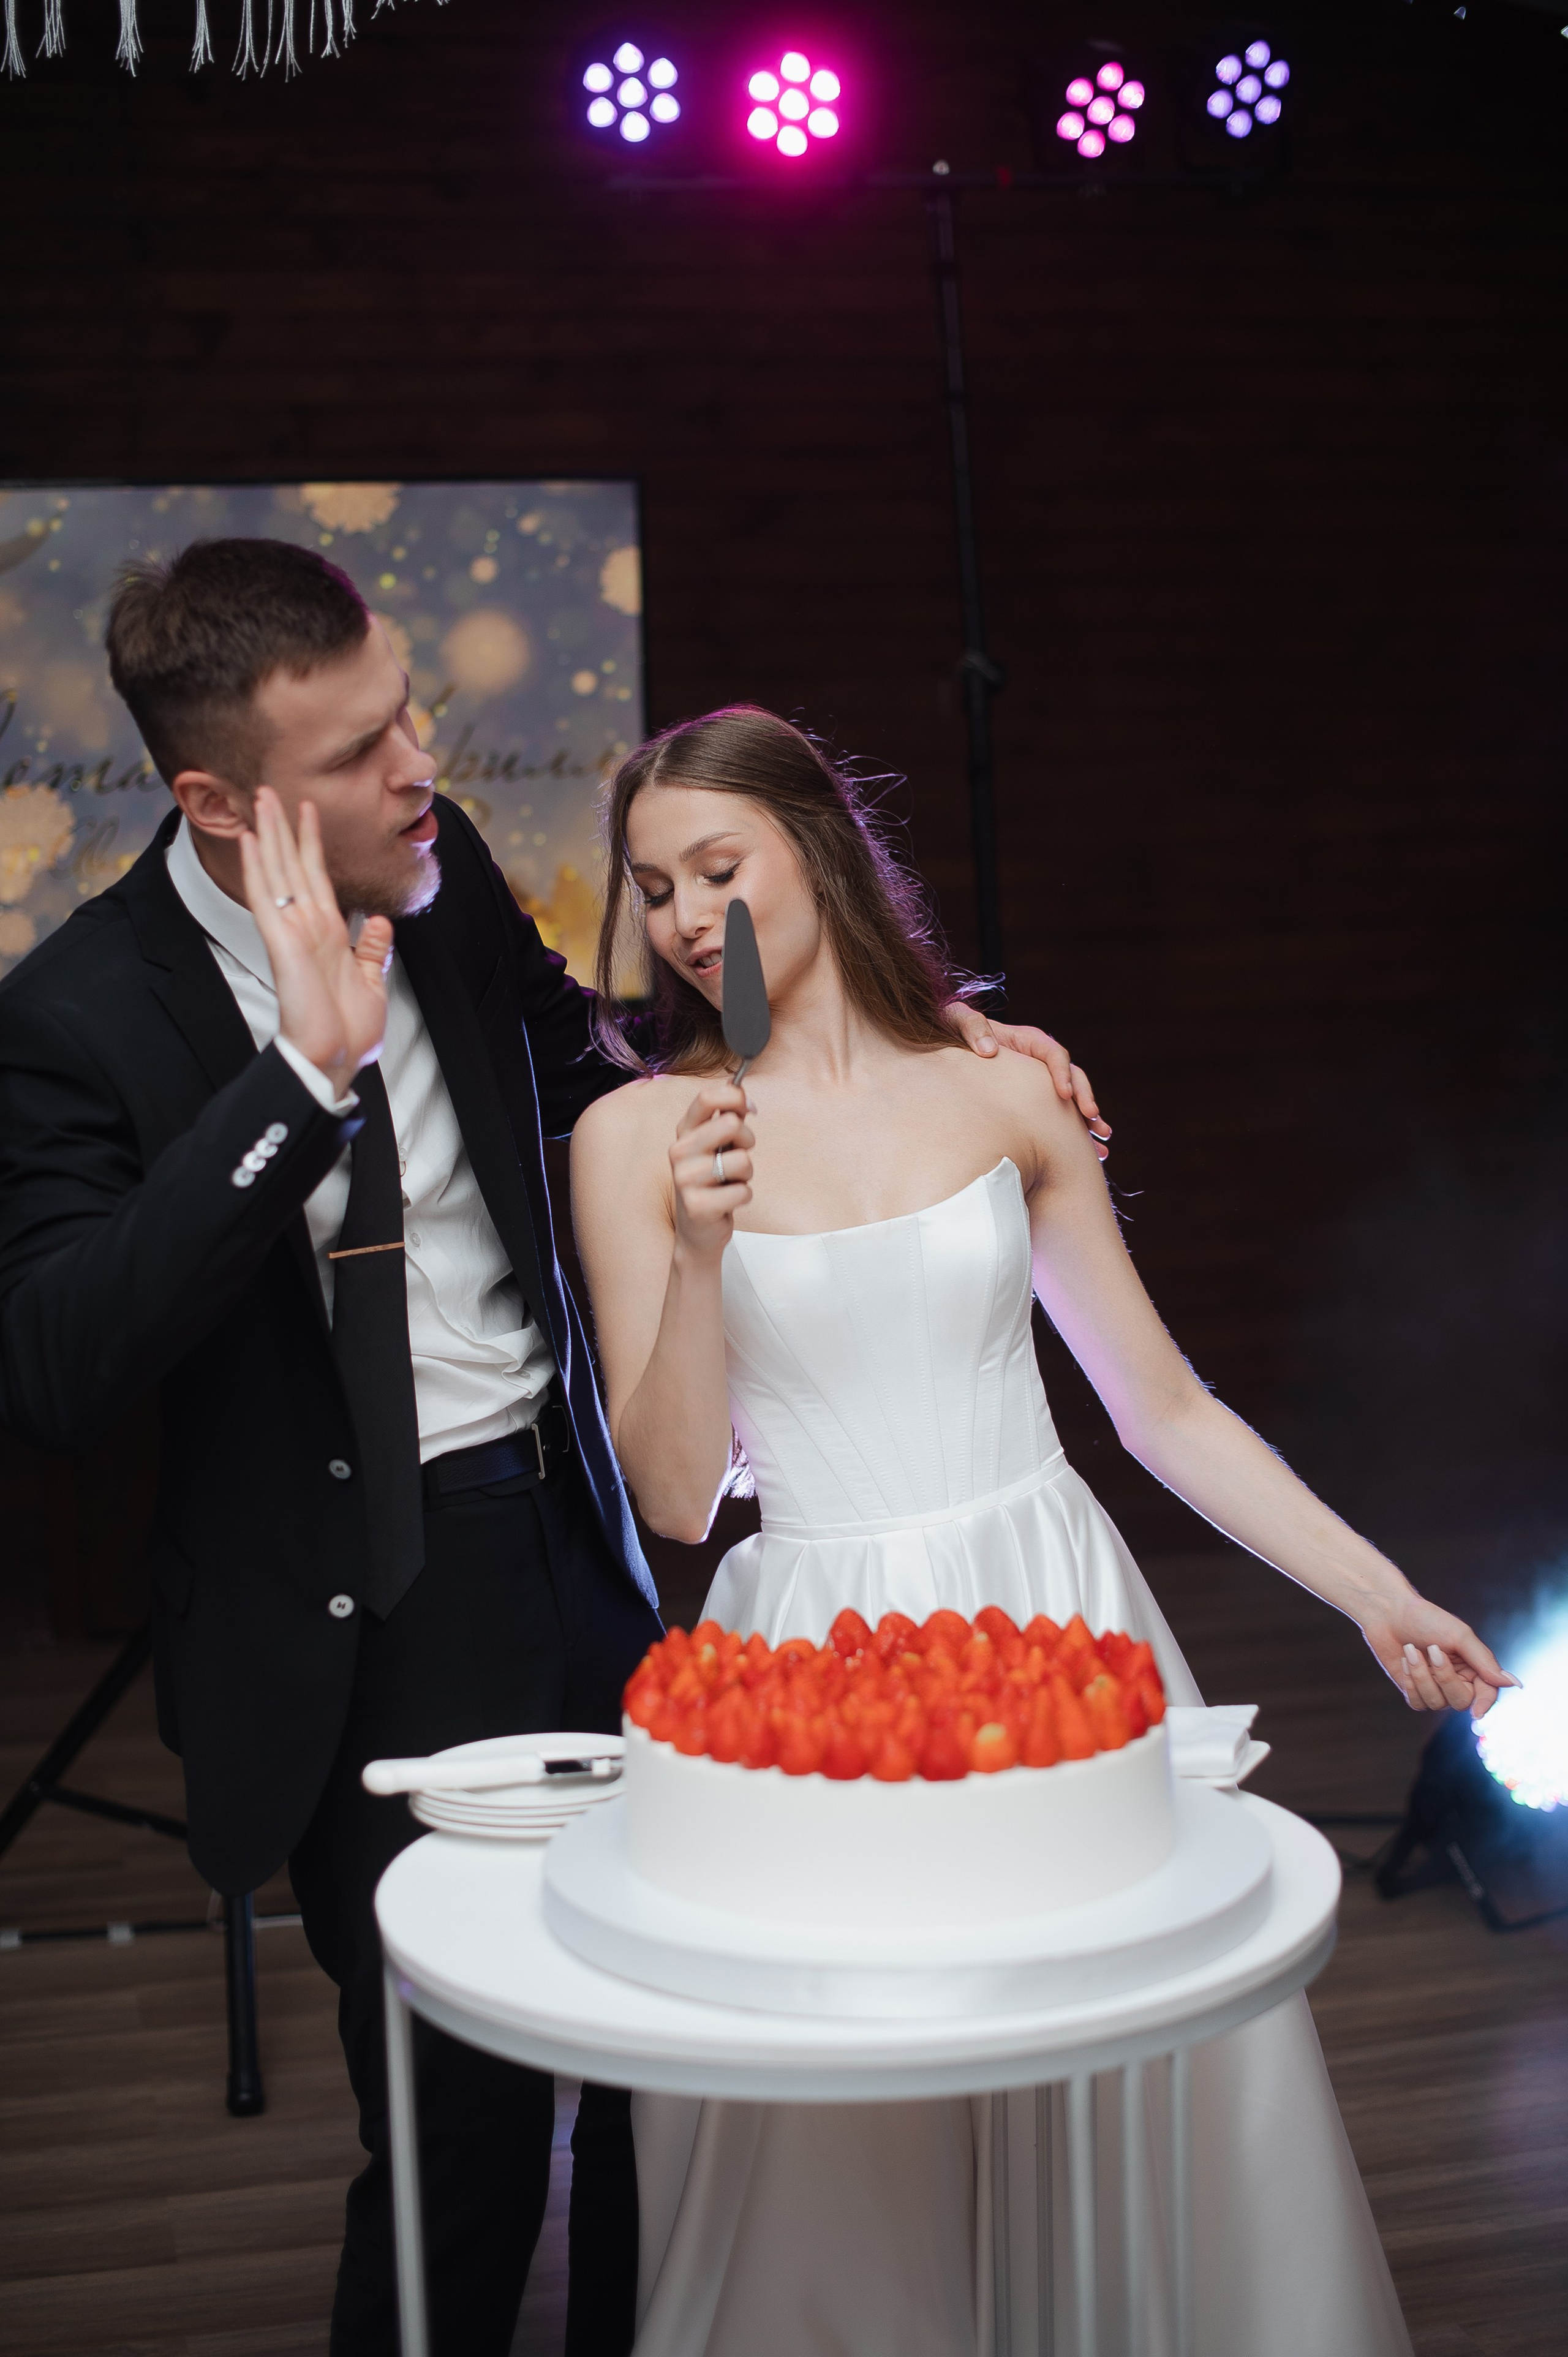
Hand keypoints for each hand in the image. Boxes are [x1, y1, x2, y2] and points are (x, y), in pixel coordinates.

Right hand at [239, 788, 392, 1096]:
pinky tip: (251, 839)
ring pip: (277, 871)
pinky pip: (266, 898)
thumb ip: (373, 950)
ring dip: (269, 834)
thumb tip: (379, 922)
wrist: (336, 1060)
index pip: (318, 877)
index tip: (308, 809)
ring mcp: (292, 932)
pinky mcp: (281, 943)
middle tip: (271, 789)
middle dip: (283, 826)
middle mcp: (308, 927)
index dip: (312, 842)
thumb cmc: (350, 1032)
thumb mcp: (372, 982)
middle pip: (292, 865)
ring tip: (261, 798)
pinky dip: (258, 867)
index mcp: (329, 933)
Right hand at [670, 1081, 753, 1260]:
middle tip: (738, 1155)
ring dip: (746, 1174)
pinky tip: (728, 1202)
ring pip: (742, 1160)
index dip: (734, 1097)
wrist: (697, 1231)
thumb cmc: (712, 1183)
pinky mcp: (697, 1206)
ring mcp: (685, 1179)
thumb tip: (741, 1090)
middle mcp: (679, 1152)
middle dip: (747, 1140)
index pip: (706, 1098)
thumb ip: (726, 1117)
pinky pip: (742, 1191)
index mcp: (684, 1132)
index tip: (747, 1108)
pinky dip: (743, 1197)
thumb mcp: (716, 1146)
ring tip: (730, 1182)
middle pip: (731, 1124)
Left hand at [944, 1004, 1111, 1160]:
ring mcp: (1040, 1082)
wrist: (951, 1042)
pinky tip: (1089, 1154)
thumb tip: (988, 1050)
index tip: (1063, 1094)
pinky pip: (1059, 1117)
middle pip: (1072, 1077)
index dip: (1062, 1072)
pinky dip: (1074, 1135)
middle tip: (1093, 1119)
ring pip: (1072, 1101)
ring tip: (1101, 1147)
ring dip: (1088, 1122)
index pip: (1053, 1054)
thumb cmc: (956, 1029)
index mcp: (1028, 1042)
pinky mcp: (1036, 1101)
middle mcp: (1040, 1061)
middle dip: (1084, 1098)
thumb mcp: (959, 1020)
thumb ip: (973, 1027)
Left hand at [1357, 1594, 1516, 1717]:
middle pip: (1460, 1701)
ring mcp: (1435, 1688)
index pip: (1487, 1693)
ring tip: (1411, 1650)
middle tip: (1433, 1650)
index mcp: (1474, 1667)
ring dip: (1421, 1675)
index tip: (1477, 1712)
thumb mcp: (1460, 1636)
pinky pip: (1417, 1703)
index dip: (1484, 1704)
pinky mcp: (1414, 1691)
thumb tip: (1513, 1684)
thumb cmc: (1428, 1619)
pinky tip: (1404, 1660)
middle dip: (1444, 1678)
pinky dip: (1410, 1682)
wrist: (1390, 1613)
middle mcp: (1458, 1681)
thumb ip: (1485, 1661)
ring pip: (1436, 1703)